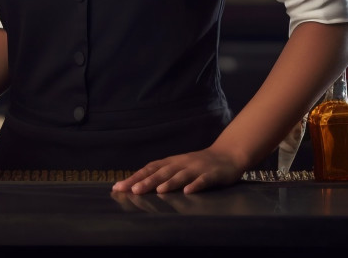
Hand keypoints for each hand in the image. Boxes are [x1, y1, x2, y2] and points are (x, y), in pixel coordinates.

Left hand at [111, 147, 245, 194]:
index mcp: (172, 162)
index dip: (135, 177)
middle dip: (146, 181)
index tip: (119, 187)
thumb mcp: (179, 167)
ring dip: (169, 183)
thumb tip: (139, 185)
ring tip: (157, 190)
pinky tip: (188, 191)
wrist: (228, 155)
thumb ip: (163, 175)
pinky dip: (195, 185)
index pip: (150, 168)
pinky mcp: (212, 175)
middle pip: (162, 172)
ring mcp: (197, 169)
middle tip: (131, 190)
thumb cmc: (199, 164)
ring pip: (181, 175)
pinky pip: (203, 180)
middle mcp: (182, 164)